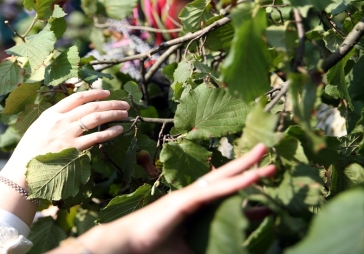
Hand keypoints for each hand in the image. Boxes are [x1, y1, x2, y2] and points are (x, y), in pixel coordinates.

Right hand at [0, 89, 128, 185]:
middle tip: (124, 103)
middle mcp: (61, 120)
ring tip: (125, 113)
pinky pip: (97, 137)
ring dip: (113, 114)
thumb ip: (53, 120)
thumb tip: (70, 115)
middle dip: (110, 103)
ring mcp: (68, 134)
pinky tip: (119, 129)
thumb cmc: (28, 152)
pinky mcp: (74, 149)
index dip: (94, 93)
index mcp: (50, 113)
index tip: (106, 92)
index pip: (77, 97)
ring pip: (96, 118)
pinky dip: (110, 132)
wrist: (23, 171)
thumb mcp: (37, 128)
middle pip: (91, 106)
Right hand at [62, 143, 275, 253]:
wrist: (130, 244)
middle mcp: (193, 196)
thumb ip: (211, 242)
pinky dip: (233, 184)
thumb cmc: (157, 246)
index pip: (225, 194)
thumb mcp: (193, 247)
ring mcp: (189, 196)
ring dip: (245, 168)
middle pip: (225, 177)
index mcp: (195, 205)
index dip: (245, 189)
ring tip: (266, 158)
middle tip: (269, 156)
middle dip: (247, 166)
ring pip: (222, 179)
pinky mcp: (184, 201)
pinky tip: (250, 178)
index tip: (268, 190)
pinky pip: (213, 191)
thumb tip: (232, 247)